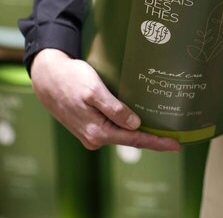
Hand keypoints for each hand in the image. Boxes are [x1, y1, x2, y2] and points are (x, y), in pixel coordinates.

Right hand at [30, 48, 180, 151]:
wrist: (46, 76)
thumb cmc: (71, 79)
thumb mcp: (95, 91)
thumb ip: (114, 109)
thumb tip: (135, 124)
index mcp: (98, 132)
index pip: (134, 139)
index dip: (157, 142)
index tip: (176, 146)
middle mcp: (94, 138)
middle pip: (130, 139)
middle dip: (151, 139)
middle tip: (174, 139)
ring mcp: (90, 133)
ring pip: (121, 134)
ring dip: (139, 133)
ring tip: (160, 131)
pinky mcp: (88, 126)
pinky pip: (112, 129)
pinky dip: (126, 127)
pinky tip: (136, 123)